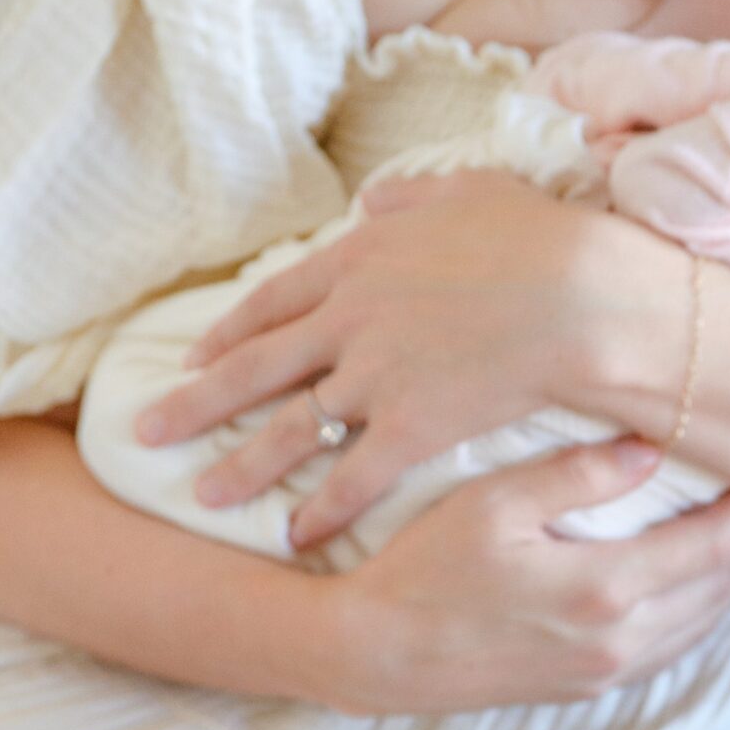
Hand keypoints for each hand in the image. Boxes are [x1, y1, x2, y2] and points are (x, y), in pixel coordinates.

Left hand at [136, 175, 657, 552]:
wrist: (584, 296)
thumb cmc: (544, 240)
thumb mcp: (470, 192)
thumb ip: (412, 199)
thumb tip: (375, 205)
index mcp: (360, 262)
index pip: (274, 302)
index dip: (229, 334)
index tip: (193, 358)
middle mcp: (351, 319)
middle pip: (254, 367)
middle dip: (194, 402)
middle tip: (146, 429)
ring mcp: (376, 375)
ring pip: (288, 429)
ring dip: (241, 467)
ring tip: (201, 496)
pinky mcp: (412, 427)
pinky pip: (354, 476)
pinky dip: (322, 511)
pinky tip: (295, 537)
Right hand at [315, 439, 729, 712]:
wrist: (378, 654)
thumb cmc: (424, 568)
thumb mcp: (494, 502)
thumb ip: (578, 476)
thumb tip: (650, 452)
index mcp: (604, 588)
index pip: (706, 547)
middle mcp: (616, 640)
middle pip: (712, 593)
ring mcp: (601, 673)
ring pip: (694, 631)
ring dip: (728, 591)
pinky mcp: (582, 690)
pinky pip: (663, 656)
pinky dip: (693, 624)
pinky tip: (694, 601)